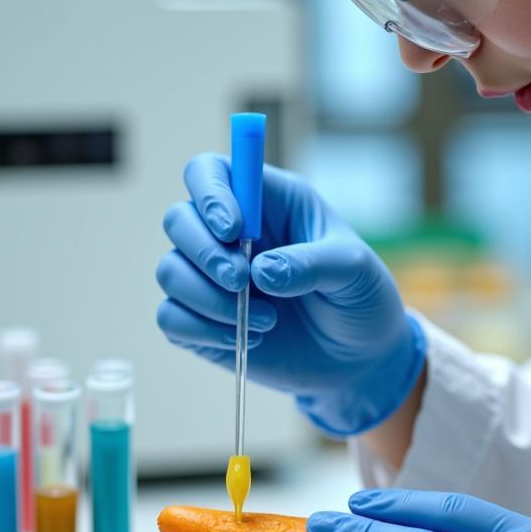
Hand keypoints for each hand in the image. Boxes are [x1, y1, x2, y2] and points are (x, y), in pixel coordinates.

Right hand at [156, 153, 425, 435]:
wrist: (361, 359)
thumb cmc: (361, 299)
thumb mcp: (355, 272)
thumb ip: (312, 264)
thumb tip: (261, 272)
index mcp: (266, 202)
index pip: (210, 172)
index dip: (210, 193)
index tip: (233, 230)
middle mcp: (231, 235)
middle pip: (178, 219)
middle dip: (204, 252)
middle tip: (241, 281)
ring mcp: (211, 278)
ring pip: (169, 272)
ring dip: (208, 299)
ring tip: (266, 322)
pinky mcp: (202, 321)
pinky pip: (171, 318)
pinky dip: (202, 331)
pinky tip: (247, 340)